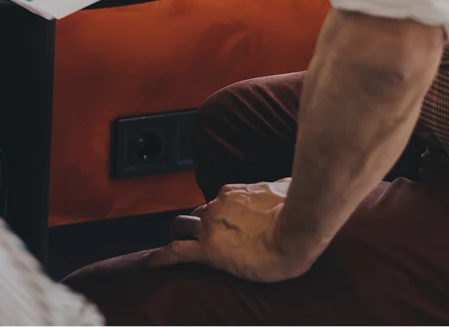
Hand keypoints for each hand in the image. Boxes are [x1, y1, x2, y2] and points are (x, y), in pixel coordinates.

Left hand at [145, 178, 313, 282]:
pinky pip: (175, 252)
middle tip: (198, 239)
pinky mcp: (208, 249)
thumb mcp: (287, 188)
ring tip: (174, 251)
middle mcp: (217, 206)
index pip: (216, 202)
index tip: (222, 225)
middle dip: (194, 224)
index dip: (217, 215)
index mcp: (233, 194)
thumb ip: (280, 186)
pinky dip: (160, 257)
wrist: (298, 230)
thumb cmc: (299, 210)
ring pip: (182, 227)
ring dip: (179, 236)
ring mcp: (210, 226)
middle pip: (195, 213)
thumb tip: (287, 183)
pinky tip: (148, 264)